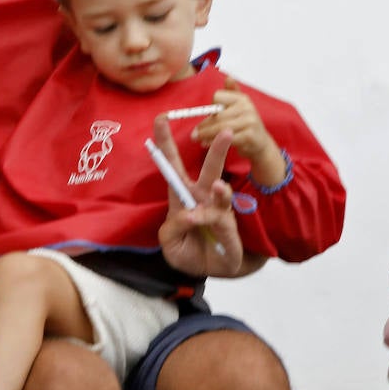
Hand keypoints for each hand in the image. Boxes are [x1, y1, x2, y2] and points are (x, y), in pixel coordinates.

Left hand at [153, 114, 244, 276]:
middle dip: (216, 149)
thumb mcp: (169, 243)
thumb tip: (186, 216)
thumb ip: (171, 229)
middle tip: (225, 131)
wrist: (214, 271)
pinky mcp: (227, 226)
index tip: (161, 118)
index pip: (172, 165)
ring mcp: (216, 210)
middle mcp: (201, 198)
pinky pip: (216, 218)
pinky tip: (194, 220)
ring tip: (219, 186)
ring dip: (221, 188)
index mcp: (182, 196)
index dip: (165, 143)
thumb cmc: (190, 251)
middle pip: (207, 168)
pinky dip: (204, 219)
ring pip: (220, 191)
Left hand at [191, 78, 286, 183]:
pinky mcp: (249, 136)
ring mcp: (249, 121)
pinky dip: (214, 142)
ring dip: (206, 135)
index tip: (208, 116)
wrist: (260, 144)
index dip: (211, 107)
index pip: (217, 97)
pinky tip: (207, 144)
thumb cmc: (244, 125)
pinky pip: (226, 138)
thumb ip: (231, 93)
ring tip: (197, 139)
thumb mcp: (239, 107)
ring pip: (219, 127)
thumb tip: (228, 78)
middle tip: (193, 134)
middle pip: (217, 115)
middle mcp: (247, 107)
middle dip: (203, 126)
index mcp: (242, 98)